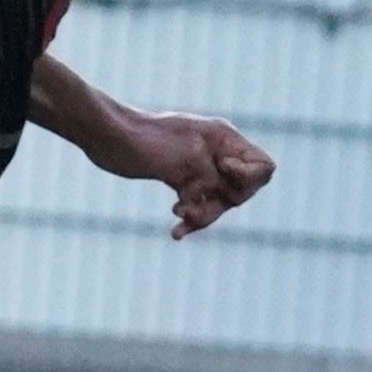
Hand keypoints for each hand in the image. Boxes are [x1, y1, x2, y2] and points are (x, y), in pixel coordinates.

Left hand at [108, 111, 275, 238]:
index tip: (221, 174)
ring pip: (219, 203)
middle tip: (192, 208)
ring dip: (204, 217)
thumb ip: (213, 177)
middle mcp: (217, 153)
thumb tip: (222, 197)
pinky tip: (176, 232)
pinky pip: (198, 206)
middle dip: (222, 204)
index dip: (249, 179)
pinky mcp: (181, 181)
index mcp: (224, 139)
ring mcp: (200, 168)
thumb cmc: (145, 141)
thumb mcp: (187, 158)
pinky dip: (190, 220)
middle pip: (243, 190)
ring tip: (179, 219)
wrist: (108, 139)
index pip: (263, 166)